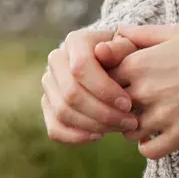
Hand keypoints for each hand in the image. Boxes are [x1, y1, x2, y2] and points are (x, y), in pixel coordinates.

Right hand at [40, 27, 141, 144]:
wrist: (116, 63)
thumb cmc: (127, 54)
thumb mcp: (130, 47)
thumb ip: (121, 48)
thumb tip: (101, 51)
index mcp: (75, 41)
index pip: (81, 68)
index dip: (104, 89)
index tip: (128, 104)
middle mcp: (56, 60)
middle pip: (71, 93)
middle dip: (103, 113)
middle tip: (130, 122)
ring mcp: (49, 83)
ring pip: (63, 112)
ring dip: (94, 126)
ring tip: (120, 127)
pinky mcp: (48, 105)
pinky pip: (55, 128)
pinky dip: (76, 136)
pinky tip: (99, 135)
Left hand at [104, 23, 178, 159]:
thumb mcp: (174, 33)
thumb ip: (143, 33)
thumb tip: (118, 31)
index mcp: (139, 64)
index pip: (104, 80)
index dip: (110, 85)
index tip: (121, 86)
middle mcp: (145, 91)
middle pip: (114, 108)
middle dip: (120, 110)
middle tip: (130, 108)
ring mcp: (162, 115)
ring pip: (129, 133)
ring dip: (133, 129)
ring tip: (145, 122)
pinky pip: (150, 150)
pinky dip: (150, 146)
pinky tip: (156, 137)